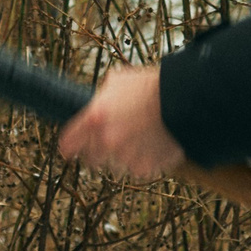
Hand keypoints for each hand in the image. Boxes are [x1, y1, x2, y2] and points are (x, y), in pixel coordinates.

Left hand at [56, 63, 185, 181]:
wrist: (182, 99)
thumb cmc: (150, 86)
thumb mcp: (117, 81)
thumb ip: (100, 97)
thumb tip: (94, 103)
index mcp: (94, 119)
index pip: (67, 144)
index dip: (69, 146)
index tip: (70, 150)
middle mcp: (106, 141)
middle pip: (90, 160)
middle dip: (97, 151)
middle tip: (109, 141)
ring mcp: (125, 157)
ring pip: (115, 164)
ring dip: (122, 155)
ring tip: (138, 136)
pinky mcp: (145, 168)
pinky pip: (138, 168)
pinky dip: (143, 160)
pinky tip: (151, 143)